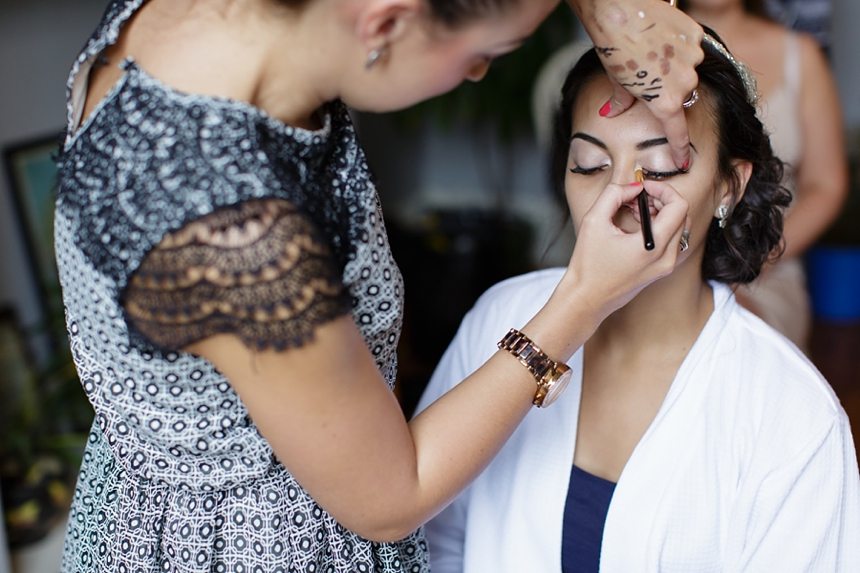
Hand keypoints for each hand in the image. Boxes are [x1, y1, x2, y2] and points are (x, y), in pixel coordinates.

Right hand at [564, 180, 688, 320]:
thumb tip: (633, 187)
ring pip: (678, 227)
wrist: (586, 299)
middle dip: (660, 200)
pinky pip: (671, 241)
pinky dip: (658, 227)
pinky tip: (636, 226)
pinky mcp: (661, 270)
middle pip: (681, 215)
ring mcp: (666, 266)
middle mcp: (667, 257)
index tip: (643, 188)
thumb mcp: (594, 221)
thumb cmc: (588, 265)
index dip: (663, 189)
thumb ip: (614, 195)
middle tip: (636, 197)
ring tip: (634, 211)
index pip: (679, 205)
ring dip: (660, 213)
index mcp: (654, 246)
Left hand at [571, 0, 703, 167]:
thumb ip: (620, 102)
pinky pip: (690, 46)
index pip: (677, 132)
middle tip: (648, 75)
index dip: (679, 149)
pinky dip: (677, 45)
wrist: (619, 11)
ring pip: (687, 69)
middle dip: (667, 90)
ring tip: (651, 51)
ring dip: (672, 65)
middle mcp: (684, 82)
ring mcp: (693, 57)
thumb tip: (610, 114)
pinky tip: (660, 36)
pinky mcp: (695, 35)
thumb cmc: (613, 50)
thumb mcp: (616, 81)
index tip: (682, 160)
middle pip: (681, 94)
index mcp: (664, 102)